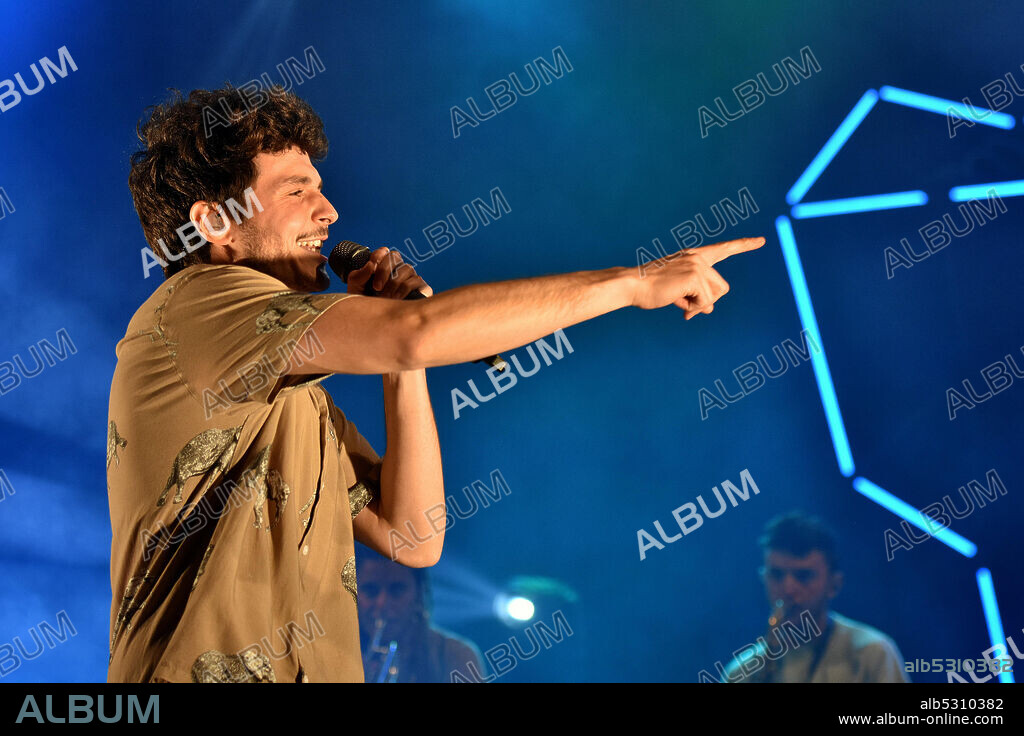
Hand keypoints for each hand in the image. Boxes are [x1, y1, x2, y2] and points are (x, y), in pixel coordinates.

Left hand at [346, 246, 433, 299]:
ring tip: (385, 298)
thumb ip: (358, 276)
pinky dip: (404, 289)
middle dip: (384, 270)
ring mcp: (411, 278)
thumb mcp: (356, 290)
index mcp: (383, 266)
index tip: (371, 268)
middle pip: (395, 257)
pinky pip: (416, 281)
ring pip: (406, 269)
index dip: (378, 256)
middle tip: (376, 287)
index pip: (384, 252)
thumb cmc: (367, 306)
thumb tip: (370, 265)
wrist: (377, 325)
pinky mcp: (421, 289)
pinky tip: (396, 299)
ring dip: (393, 283)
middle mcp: (398, 270)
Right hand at [631, 236, 764, 318]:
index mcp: (693, 256)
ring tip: (679, 304)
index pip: (724, 249)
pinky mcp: (694, 277)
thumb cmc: (649, 289)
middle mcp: (698, 258)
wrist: (631, 285)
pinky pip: (705, 302)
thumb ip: (695, 296)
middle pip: (722, 287)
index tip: (761, 240)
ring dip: (698, 306)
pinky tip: (678, 304)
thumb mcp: (677, 292)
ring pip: (714, 295)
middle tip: (688, 310)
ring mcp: (697, 266)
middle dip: (707, 301)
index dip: (744, 245)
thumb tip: (711, 308)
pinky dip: (693, 309)